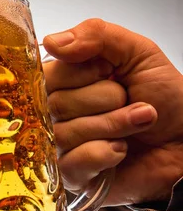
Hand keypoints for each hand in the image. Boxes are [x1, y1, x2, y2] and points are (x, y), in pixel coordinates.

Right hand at [43, 18, 182, 205]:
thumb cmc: (164, 99)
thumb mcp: (138, 53)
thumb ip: (96, 35)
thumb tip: (51, 42)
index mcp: (65, 82)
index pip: (46, 74)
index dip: (81, 74)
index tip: (109, 73)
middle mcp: (56, 113)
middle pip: (55, 104)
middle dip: (104, 100)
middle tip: (129, 100)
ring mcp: (60, 146)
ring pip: (64, 133)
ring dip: (113, 126)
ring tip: (138, 123)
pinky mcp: (71, 176)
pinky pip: (73, 162)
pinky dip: (106, 153)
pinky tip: (122, 151)